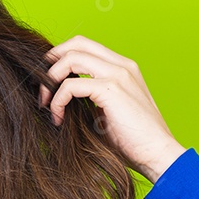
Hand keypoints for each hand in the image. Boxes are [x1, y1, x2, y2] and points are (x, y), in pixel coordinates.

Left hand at [38, 35, 186, 182]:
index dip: (61, 57)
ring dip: (50, 80)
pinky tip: (58, 118)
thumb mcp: (105, 112)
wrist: (158, 155)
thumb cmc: (132, 141)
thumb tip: (56, 96)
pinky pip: (70, 84)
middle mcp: (122, 65)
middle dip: (51, 62)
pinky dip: (57, 100)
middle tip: (41, 88)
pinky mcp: (111, 89)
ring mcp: (118, 74)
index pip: (85, 46)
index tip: (48, 82)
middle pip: (76, 43)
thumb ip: (87, 97)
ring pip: (70, 58)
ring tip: (46, 104)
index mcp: (123, 68)